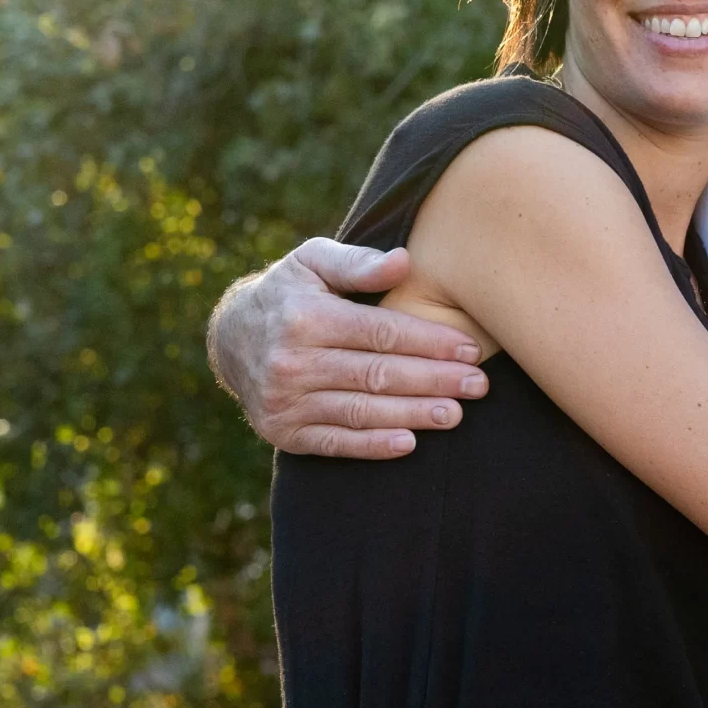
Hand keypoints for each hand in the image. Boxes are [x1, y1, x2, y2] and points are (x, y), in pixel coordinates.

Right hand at [207, 240, 485, 457]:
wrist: (230, 338)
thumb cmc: (288, 292)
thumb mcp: (313, 261)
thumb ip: (357, 263)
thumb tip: (404, 261)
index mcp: (305, 317)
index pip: (381, 333)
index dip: (429, 342)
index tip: (469, 349)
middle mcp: (292, 361)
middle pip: (377, 374)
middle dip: (433, 380)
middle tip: (478, 385)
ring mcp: (285, 401)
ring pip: (361, 410)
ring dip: (413, 415)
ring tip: (455, 414)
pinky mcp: (283, 432)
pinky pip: (335, 442)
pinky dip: (373, 445)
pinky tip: (409, 443)